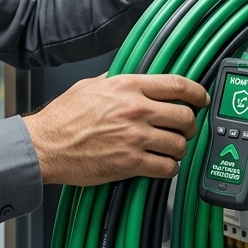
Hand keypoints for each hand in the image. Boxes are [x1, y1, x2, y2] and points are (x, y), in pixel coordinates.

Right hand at [22, 73, 209, 184]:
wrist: (45, 145)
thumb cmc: (63, 117)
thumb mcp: (90, 86)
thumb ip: (116, 81)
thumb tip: (134, 78)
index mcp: (128, 87)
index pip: (177, 85)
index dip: (197, 92)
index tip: (201, 98)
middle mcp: (136, 110)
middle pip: (185, 116)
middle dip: (189, 124)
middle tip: (184, 128)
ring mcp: (135, 137)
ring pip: (179, 144)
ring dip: (179, 148)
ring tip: (170, 148)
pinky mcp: (131, 163)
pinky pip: (167, 168)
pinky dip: (169, 168)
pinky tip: (161, 165)